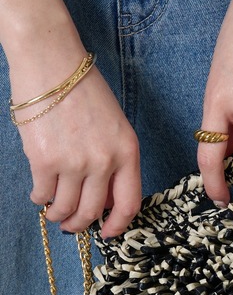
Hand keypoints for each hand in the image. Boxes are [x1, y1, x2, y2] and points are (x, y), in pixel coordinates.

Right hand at [11, 55, 141, 238]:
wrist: (52, 62)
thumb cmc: (85, 91)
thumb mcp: (116, 126)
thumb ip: (116, 161)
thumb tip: (105, 198)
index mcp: (128, 152)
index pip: (130, 203)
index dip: (118, 225)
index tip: (108, 232)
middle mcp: (104, 161)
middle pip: (94, 211)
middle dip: (81, 225)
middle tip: (73, 226)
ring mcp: (74, 163)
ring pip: (67, 208)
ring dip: (59, 216)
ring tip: (54, 213)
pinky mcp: (45, 160)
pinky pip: (43, 194)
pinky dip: (41, 199)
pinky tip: (40, 195)